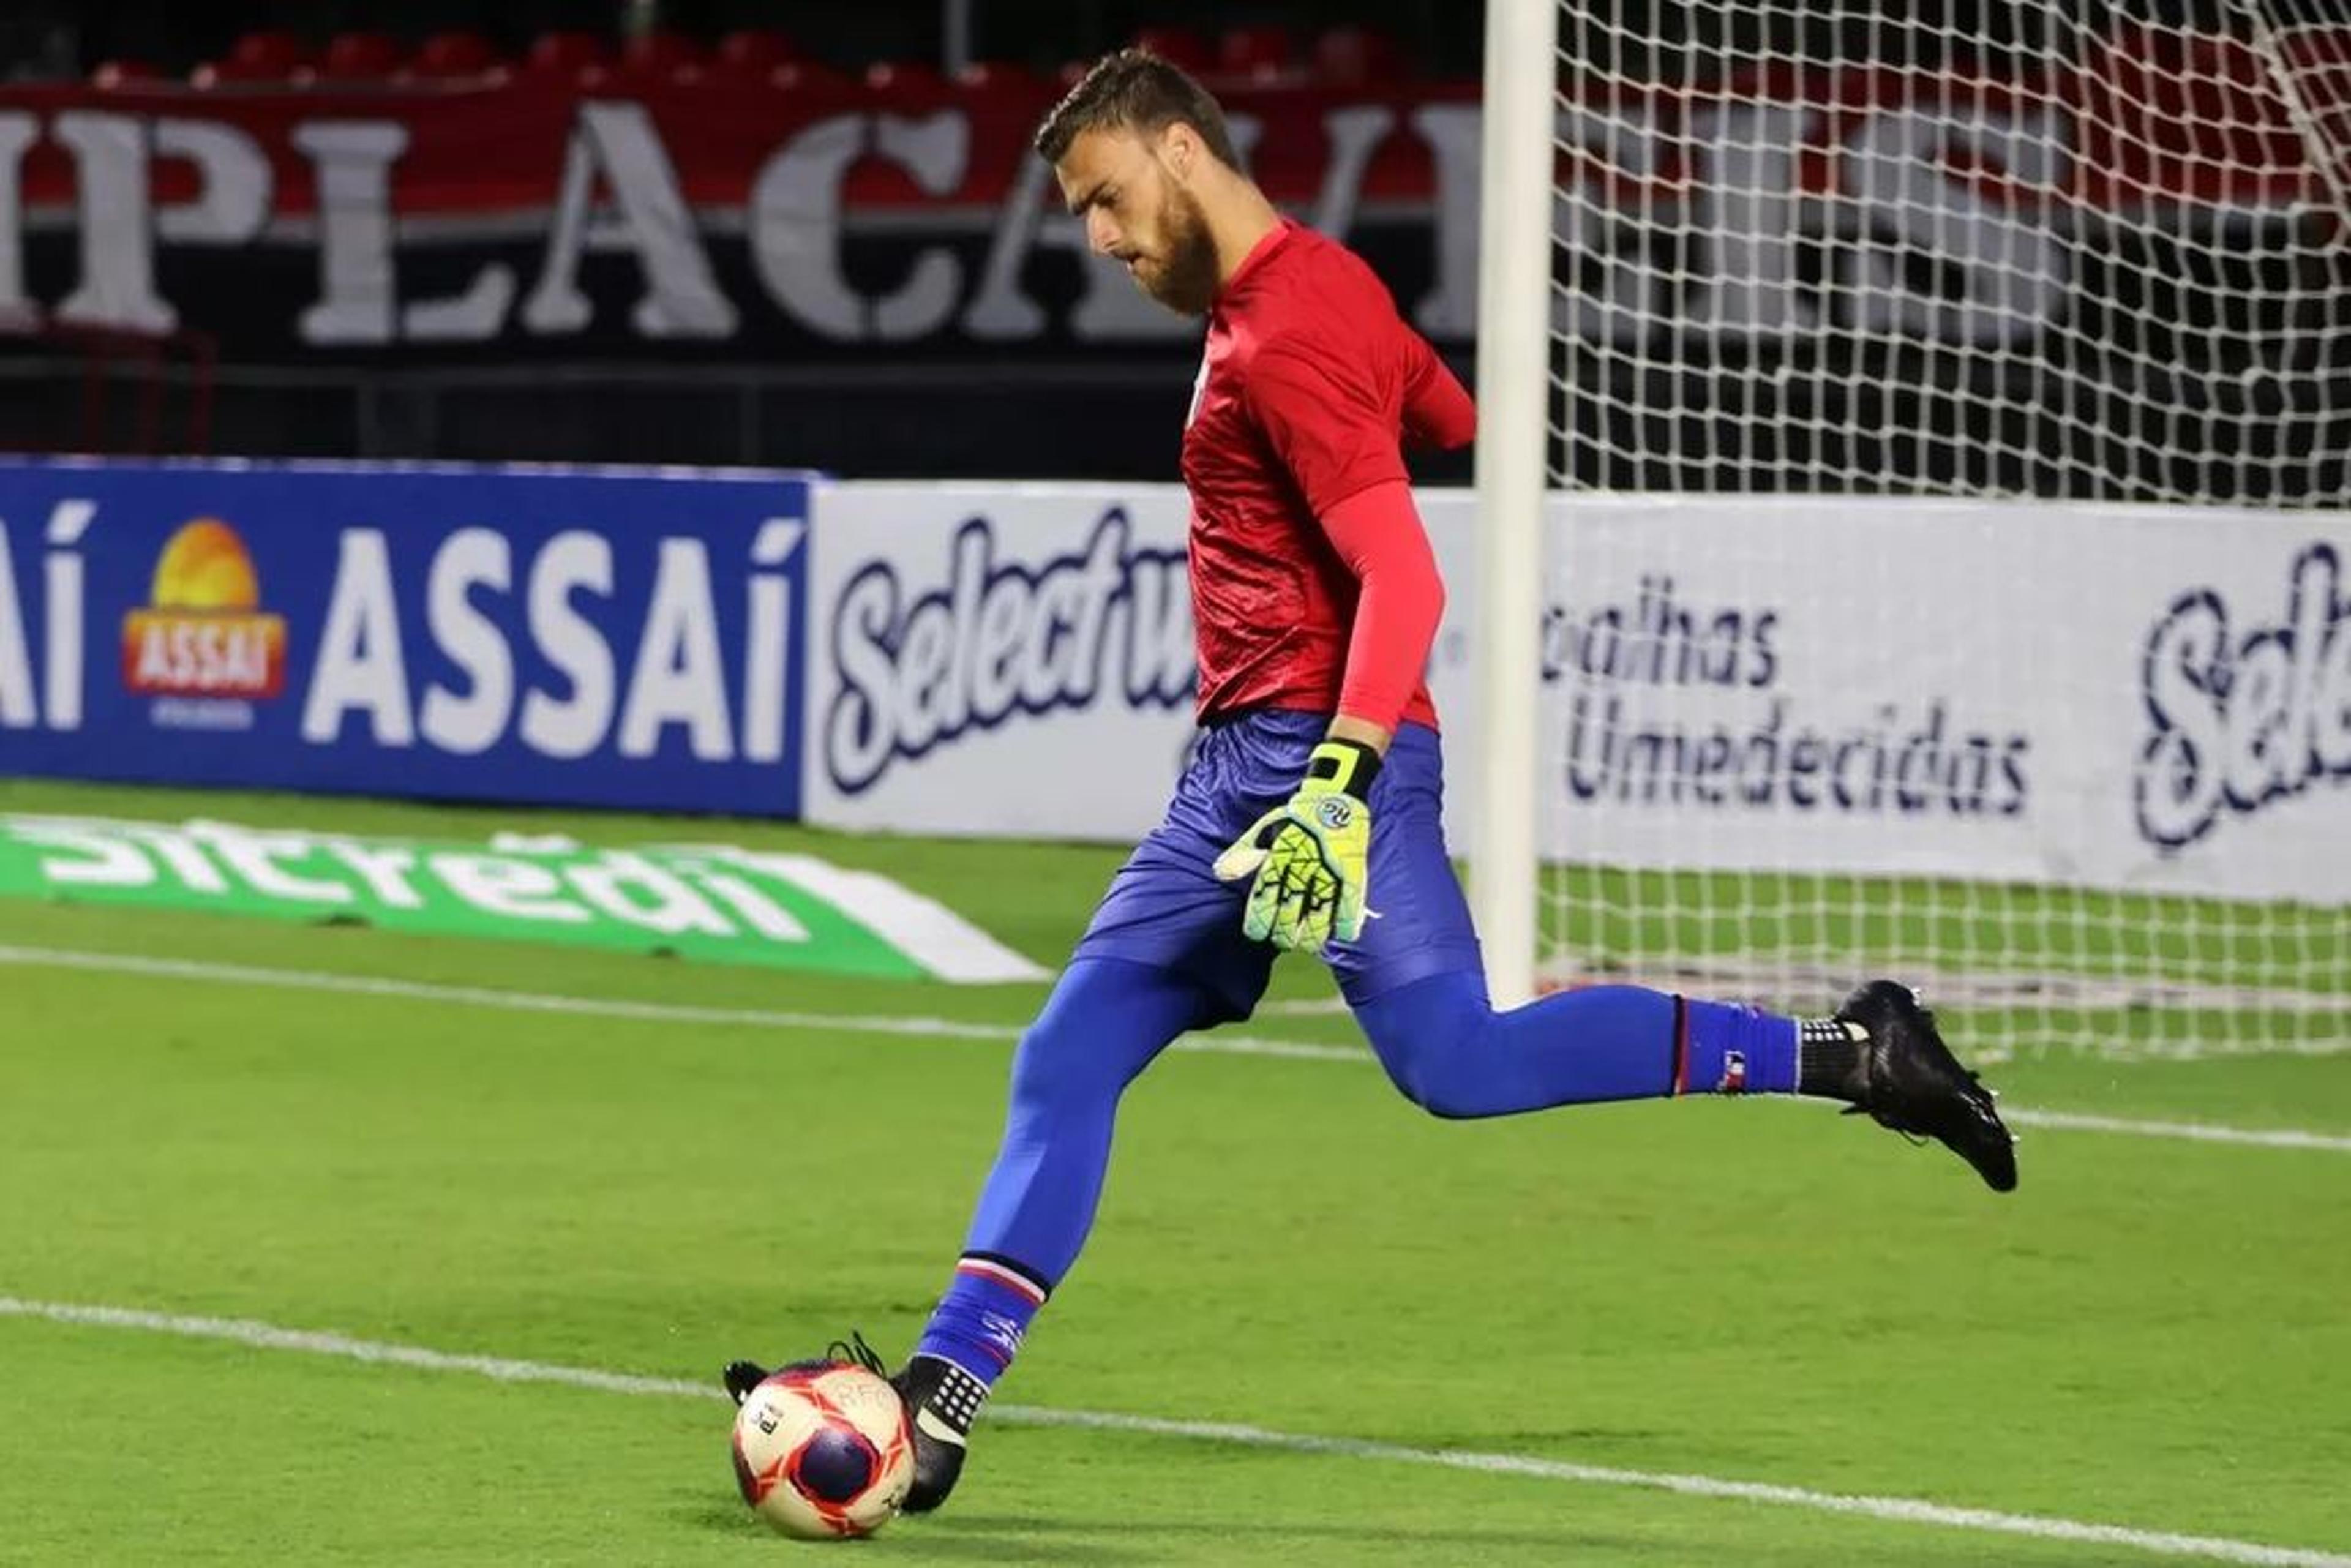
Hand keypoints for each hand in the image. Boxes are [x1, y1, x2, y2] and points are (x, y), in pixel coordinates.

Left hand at [1212, 739, 1379, 951]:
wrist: (1333, 798)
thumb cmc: (1295, 818)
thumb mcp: (1263, 830)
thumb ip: (1243, 853)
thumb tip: (1220, 872)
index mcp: (1277, 862)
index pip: (1263, 904)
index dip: (1258, 925)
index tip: (1257, 934)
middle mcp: (1301, 872)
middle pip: (1289, 919)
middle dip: (1283, 936)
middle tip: (1283, 939)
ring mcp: (1328, 875)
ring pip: (1318, 922)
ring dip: (1311, 938)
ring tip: (1308, 942)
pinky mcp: (1351, 875)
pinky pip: (1349, 910)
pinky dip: (1346, 927)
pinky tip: (1342, 934)